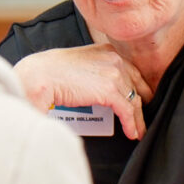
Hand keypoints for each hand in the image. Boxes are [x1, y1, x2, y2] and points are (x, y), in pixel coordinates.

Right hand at [12, 45, 151, 138]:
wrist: (41, 76)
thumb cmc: (52, 72)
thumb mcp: (81, 64)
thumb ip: (95, 71)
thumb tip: (100, 88)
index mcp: (108, 51)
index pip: (131, 71)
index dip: (139, 87)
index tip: (141, 100)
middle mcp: (115, 59)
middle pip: (136, 86)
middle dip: (141, 103)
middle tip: (142, 117)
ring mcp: (114, 74)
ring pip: (133, 100)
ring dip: (137, 119)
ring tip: (138, 131)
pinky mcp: (110, 91)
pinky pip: (127, 111)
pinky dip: (131, 124)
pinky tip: (131, 133)